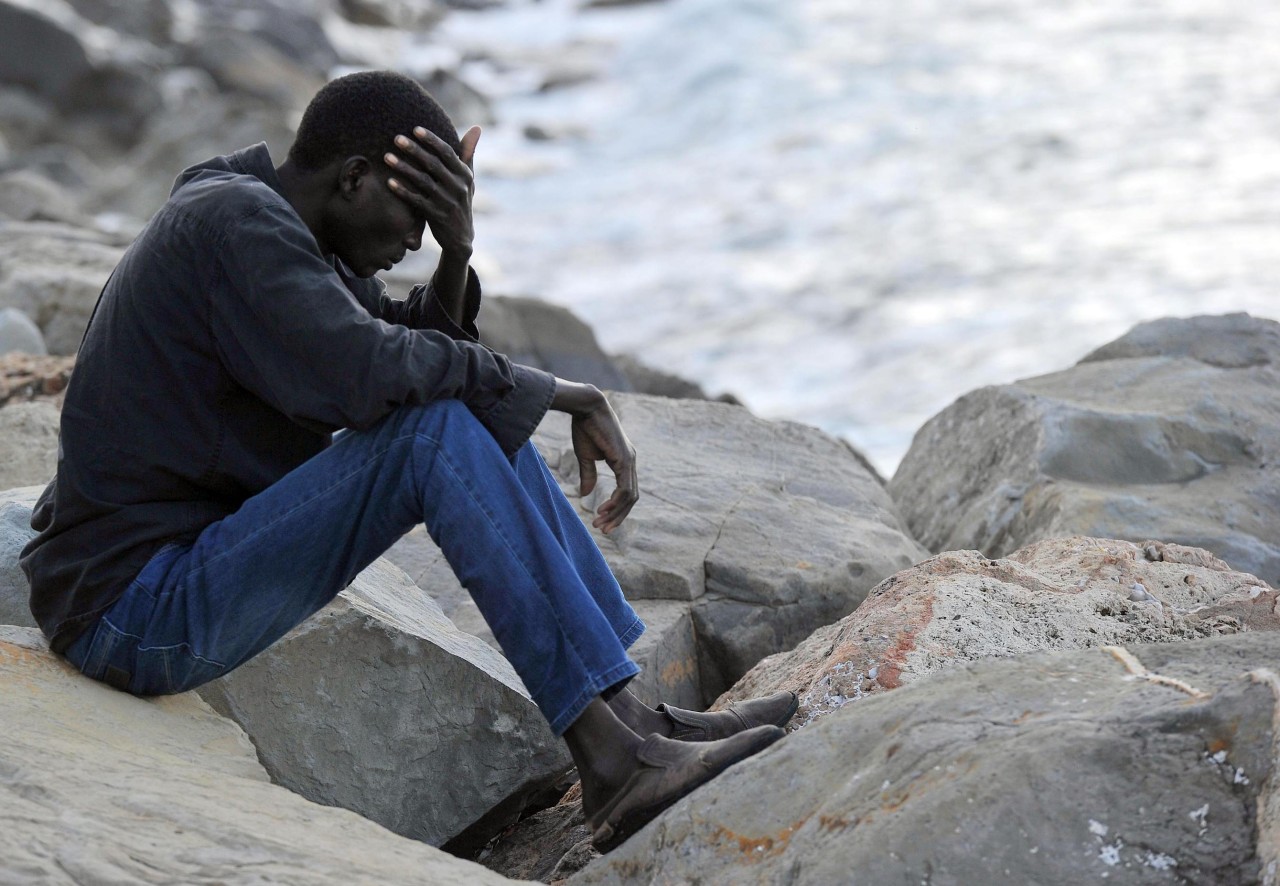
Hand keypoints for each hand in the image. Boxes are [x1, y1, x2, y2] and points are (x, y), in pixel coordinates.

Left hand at [385, 124, 480, 257]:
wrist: (461, 237)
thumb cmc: (461, 200)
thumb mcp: (468, 179)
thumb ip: (468, 153)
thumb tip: (477, 127)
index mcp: (465, 175)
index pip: (448, 153)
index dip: (431, 140)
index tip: (415, 128)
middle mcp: (458, 187)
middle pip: (434, 164)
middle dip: (414, 150)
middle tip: (396, 138)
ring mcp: (447, 203)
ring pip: (423, 181)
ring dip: (404, 168)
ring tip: (386, 157)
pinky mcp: (436, 216)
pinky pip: (417, 201)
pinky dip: (403, 191)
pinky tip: (389, 182)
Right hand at [551, 380, 638, 532]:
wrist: (586, 407)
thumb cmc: (585, 428)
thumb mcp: (585, 456)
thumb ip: (588, 476)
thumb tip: (586, 495)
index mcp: (624, 461)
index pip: (626, 492)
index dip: (615, 509)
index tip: (600, 520)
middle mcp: (631, 462)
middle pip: (631, 498)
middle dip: (618, 516)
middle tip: (602, 530)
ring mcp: (630, 461)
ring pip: (630, 496)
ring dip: (616, 513)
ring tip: (600, 523)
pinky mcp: (625, 459)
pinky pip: (625, 488)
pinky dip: (616, 502)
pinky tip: (604, 509)